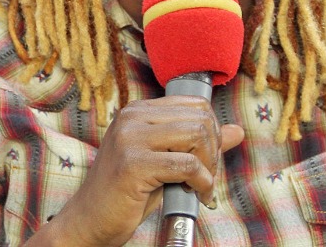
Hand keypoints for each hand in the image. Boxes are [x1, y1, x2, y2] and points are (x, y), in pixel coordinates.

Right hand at [31, 95, 243, 245]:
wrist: (88, 220)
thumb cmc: (127, 193)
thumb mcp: (166, 162)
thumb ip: (198, 144)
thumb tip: (236, 130)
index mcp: (138, 111)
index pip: (195, 104)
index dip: (212, 132)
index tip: (209, 159)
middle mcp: (132, 117)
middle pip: (200, 119)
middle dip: (214, 151)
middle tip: (207, 177)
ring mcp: (131, 138)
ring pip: (197, 136)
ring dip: (209, 167)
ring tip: (201, 186)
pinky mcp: (134, 164)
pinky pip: (188, 166)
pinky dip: (202, 183)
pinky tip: (198, 195)